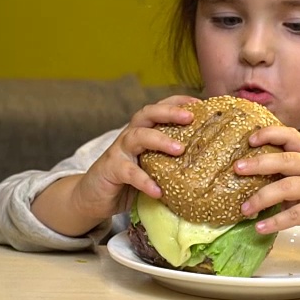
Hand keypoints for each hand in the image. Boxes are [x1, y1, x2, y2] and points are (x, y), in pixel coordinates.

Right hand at [32, 95, 200, 236]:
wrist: (93, 197)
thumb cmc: (129, 181)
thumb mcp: (152, 167)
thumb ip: (171, 162)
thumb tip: (206, 164)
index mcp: (143, 132)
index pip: (159, 109)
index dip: (177, 102)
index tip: (199, 102)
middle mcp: (130, 136)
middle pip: (148, 114)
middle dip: (169, 112)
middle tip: (190, 117)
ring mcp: (119, 151)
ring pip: (138, 136)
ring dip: (160, 140)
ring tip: (180, 149)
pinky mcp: (111, 169)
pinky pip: (129, 172)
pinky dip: (144, 181)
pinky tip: (158, 191)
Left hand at [234, 126, 299, 250]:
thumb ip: (286, 173)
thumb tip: (247, 174)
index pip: (292, 136)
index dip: (271, 134)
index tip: (250, 139)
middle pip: (287, 160)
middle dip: (260, 163)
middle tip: (237, 168)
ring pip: (287, 188)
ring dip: (261, 198)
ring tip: (244, 208)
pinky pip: (294, 215)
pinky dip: (274, 222)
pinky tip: (260, 227)